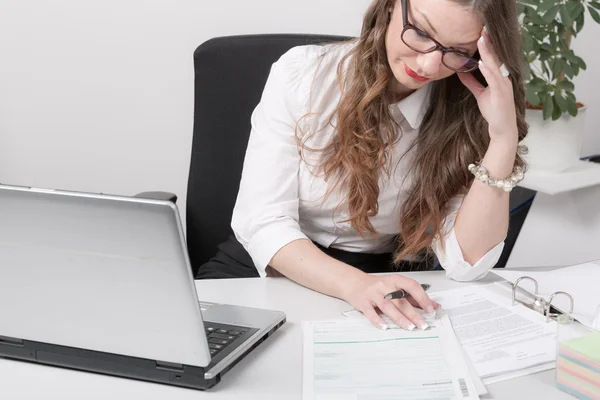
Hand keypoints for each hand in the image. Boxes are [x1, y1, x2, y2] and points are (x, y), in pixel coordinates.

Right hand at [341, 274, 439, 330]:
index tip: (430, 310)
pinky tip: (385, 327)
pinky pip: (371, 312)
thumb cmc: (379, 287)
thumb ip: (414, 297)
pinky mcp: (363, 302)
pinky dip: (378, 320)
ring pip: (388, 306)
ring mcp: (373, 294)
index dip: (422, 298)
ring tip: (409, 328)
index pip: (411, 286)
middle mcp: (384, 286)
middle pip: (400, 300)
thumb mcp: (396, 288)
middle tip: (423, 325)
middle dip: (413, 313)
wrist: (354, 283)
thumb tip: (434, 306)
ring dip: (399, 318)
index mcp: (395, 280)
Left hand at [458, 28, 517, 143]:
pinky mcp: (502, 94)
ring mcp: (504, 86)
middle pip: (496, 59)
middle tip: (483, 30)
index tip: (481, 35)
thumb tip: (461, 71)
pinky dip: (488, 71)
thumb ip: (471, 82)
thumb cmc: (494, 112)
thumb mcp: (480, 94)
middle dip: (489, 45)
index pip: (493, 59)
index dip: (488, 47)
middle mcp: (504, 79)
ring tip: (481, 41)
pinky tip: (482, 63)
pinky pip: (495, 80)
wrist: (502, 129)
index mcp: (500, 78)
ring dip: (488, 53)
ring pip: (495, 66)